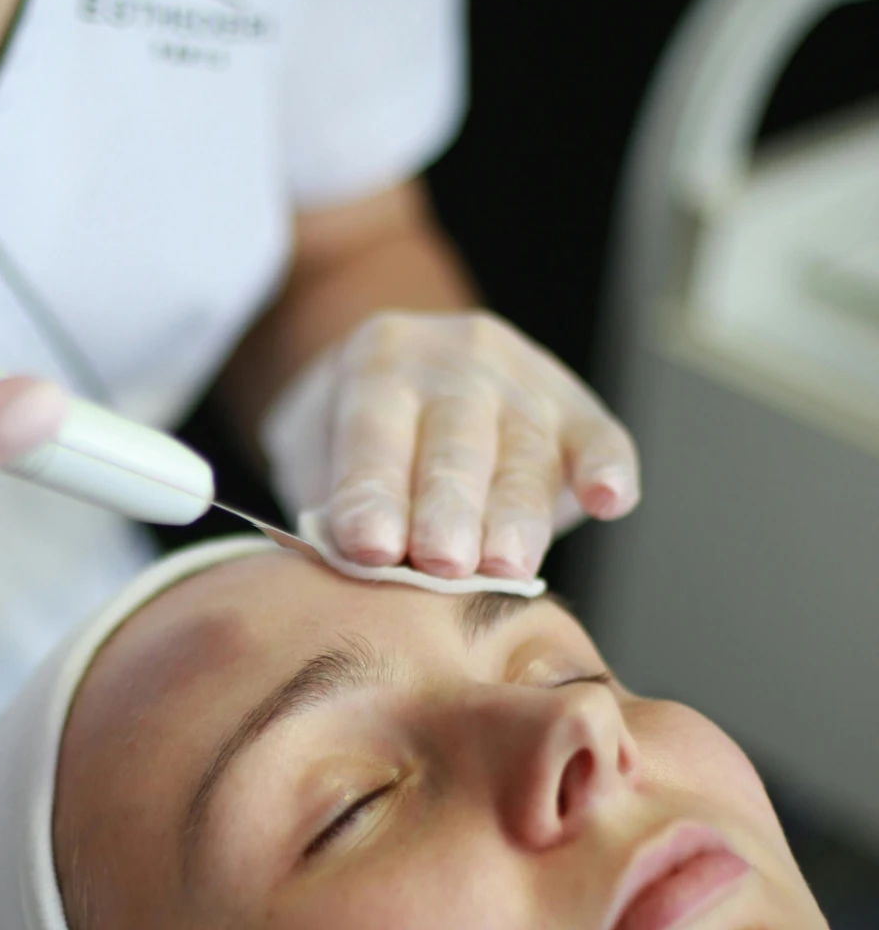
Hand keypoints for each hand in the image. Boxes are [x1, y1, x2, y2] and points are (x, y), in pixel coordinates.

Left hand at [261, 309, 638, 580]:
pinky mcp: (577, 409)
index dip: (372, 494)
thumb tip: (348, 568)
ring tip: (506, 567)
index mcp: (379, 363)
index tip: (369, 548)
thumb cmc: (358, 437)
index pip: (373, 434)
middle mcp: (456, 362)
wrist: (412, 375)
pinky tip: (610, 502)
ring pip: (524, 454)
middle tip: (444, 562)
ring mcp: (524, 381)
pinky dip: (608, 470)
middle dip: (450, 508)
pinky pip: (600, 440)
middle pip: (456, 443)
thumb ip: (332, 500)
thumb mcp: (319, 448)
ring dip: (516, 516)